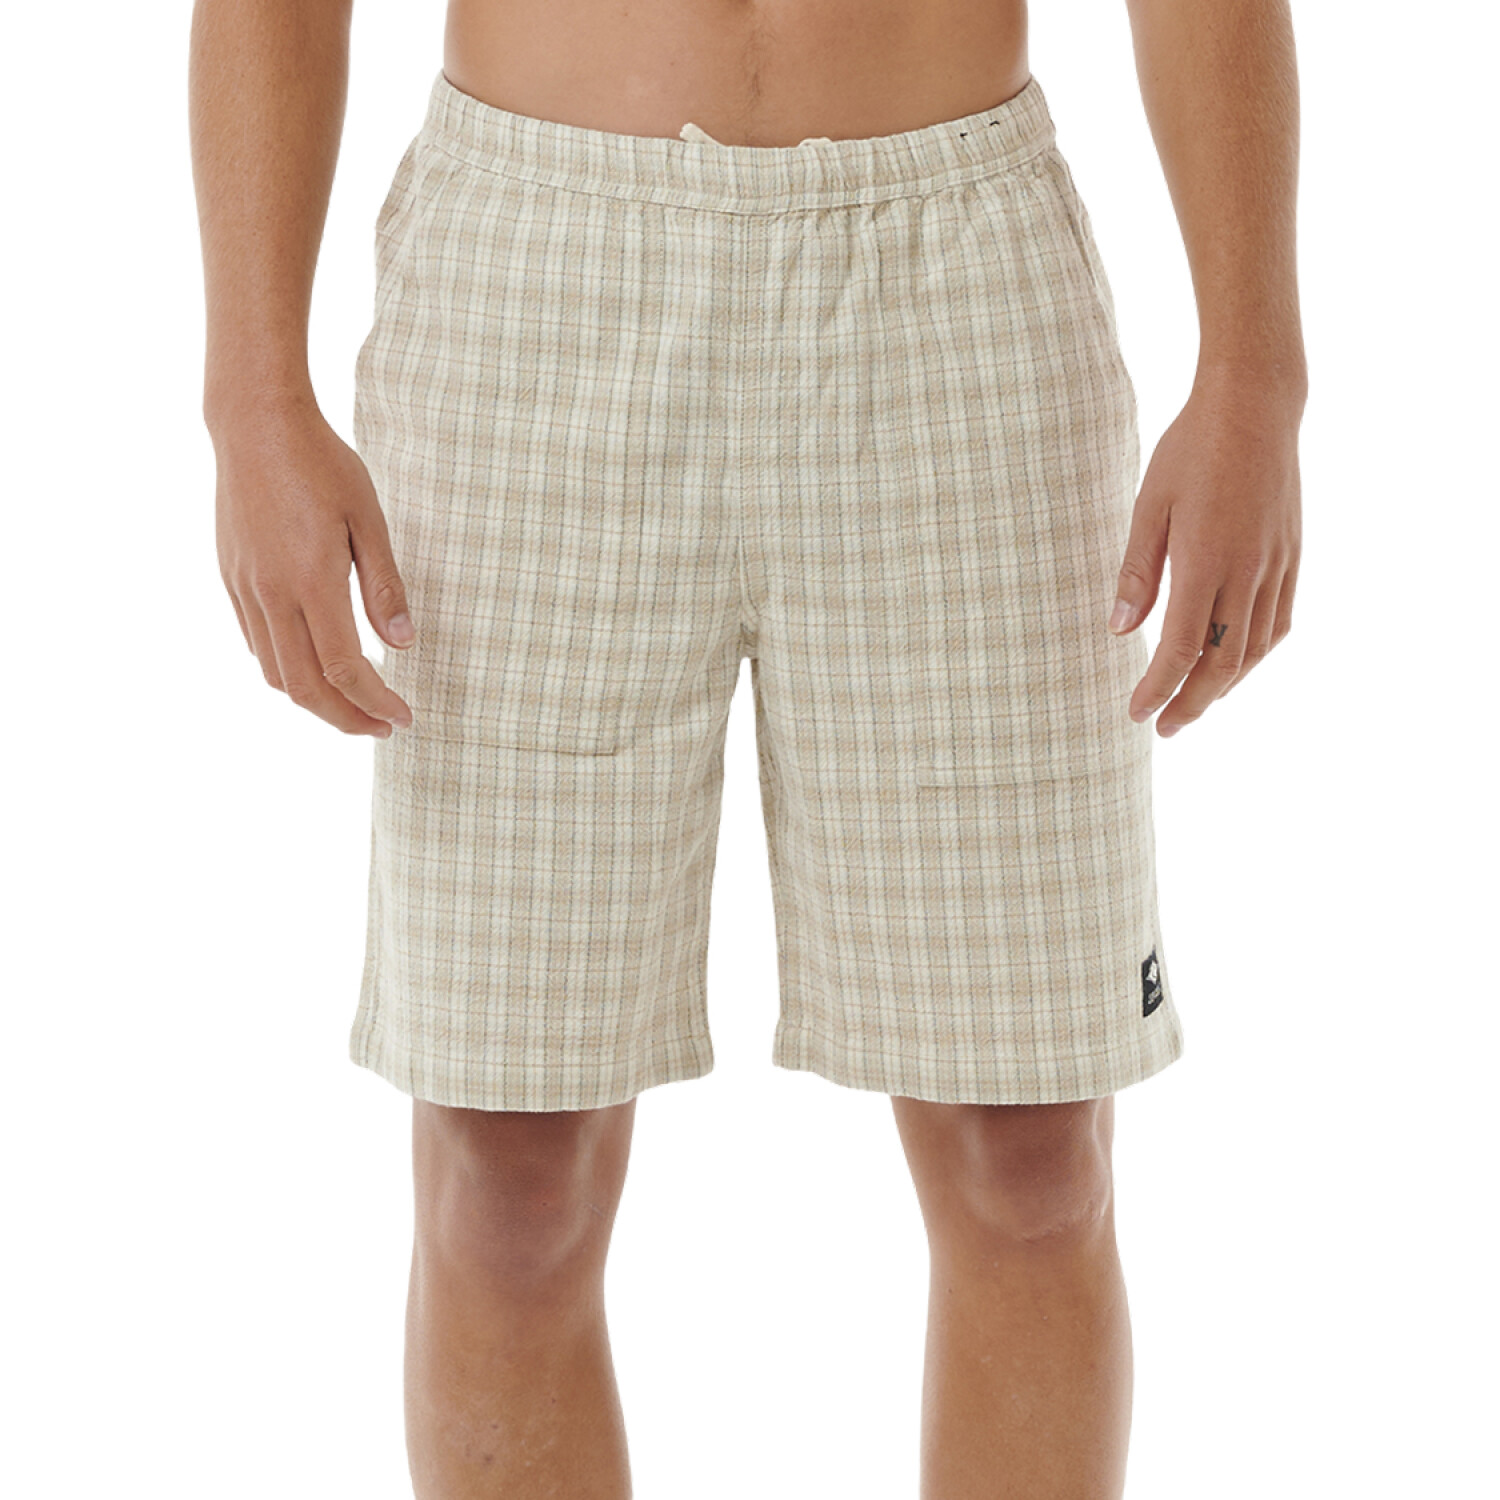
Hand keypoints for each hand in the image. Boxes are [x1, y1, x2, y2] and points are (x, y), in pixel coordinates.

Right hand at [212, 398, 415, 736]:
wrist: (255, 424)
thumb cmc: (321, 464)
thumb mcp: (369, 519)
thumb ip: (385, 587)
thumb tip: (402, 644)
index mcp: (312, 582)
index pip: (345, 669)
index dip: (376, 703)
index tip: (404, 717)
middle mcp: (272, 594)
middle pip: (305, 687)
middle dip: (346, 719)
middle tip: (383, 726)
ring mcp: (246, 589)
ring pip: (275, 673)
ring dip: (315, 700)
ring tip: (354, 702)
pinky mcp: (232, 579)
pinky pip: (257, 643)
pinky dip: (288, 668)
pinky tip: (316, 662)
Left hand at [1108, 370, 1303, 735]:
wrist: (1257, 404)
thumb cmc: (1191, 449)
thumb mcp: (1149, 506)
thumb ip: (1137, 572)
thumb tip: (1120, 631)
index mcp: (1207, 561)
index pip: (1183, 648)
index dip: (1159, 688)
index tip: (1136, 714)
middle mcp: (1249, 571)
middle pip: (1224, 663)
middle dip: (1192, 703)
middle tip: (1164, 728)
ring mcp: (1277, 565)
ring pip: (1255, 649)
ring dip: (1225, 686)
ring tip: (1195, 704)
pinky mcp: (1292, 556)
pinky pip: (1279, 623)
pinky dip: (1255, 654)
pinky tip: (1236, 664)